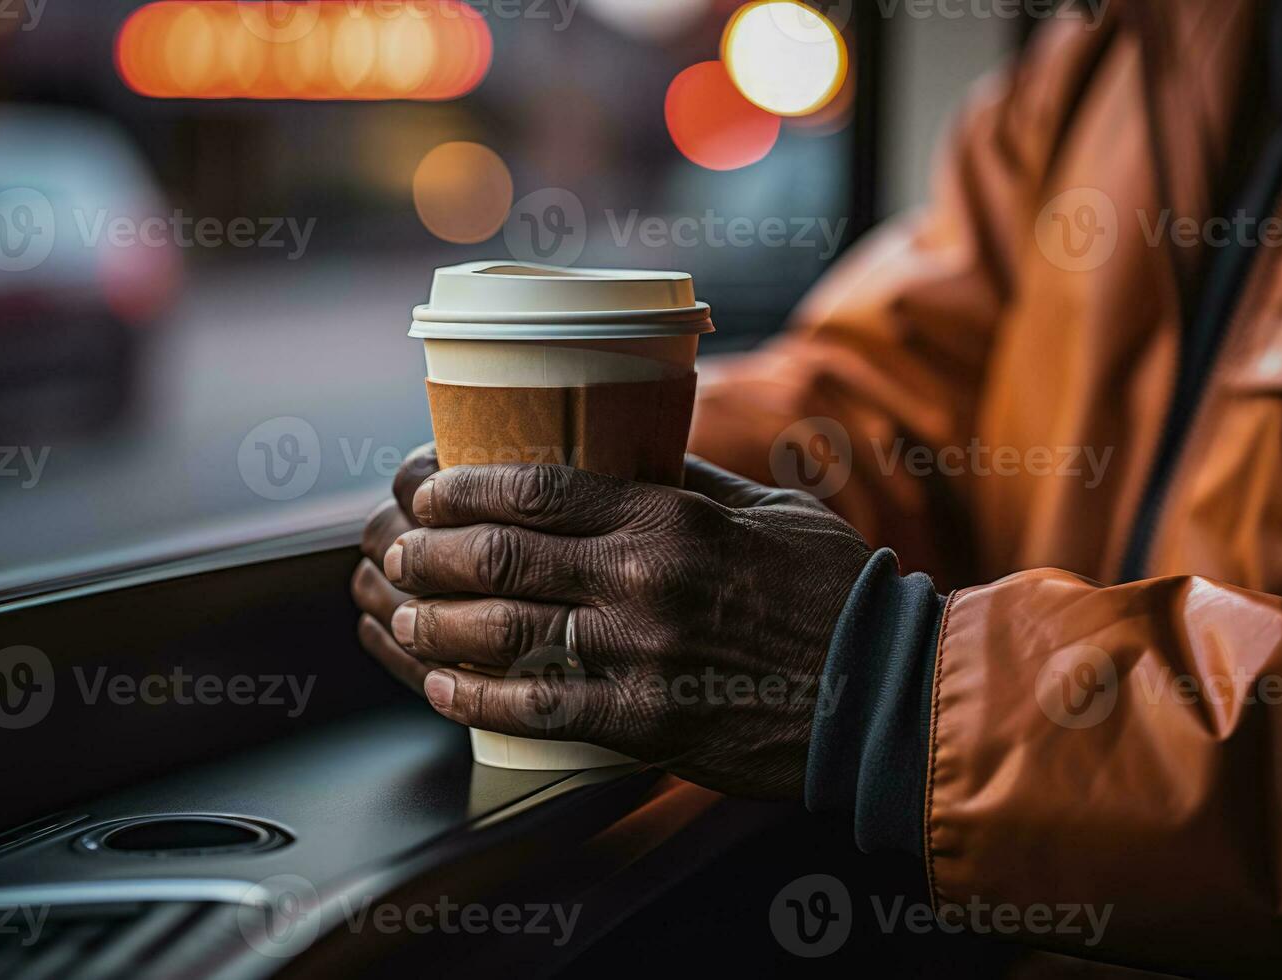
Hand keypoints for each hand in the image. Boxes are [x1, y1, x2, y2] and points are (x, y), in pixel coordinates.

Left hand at [354, 452, 870, 798]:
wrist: (884, 690)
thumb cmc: (831, 590)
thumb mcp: (764, 508)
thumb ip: (683, 482)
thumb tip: (620, 453)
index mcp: (668, 517)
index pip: (535, 488)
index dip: (459, 487)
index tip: (424, 489)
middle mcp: (642, 579)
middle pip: (497, 556)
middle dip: (426, 551)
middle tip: (397, 550)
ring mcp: (638, 655)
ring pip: (500, 631)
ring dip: (431, 623)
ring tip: (401, 616)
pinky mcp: (644, 722)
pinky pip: (535, 707)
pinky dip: (474, 697)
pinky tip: (443, 688)